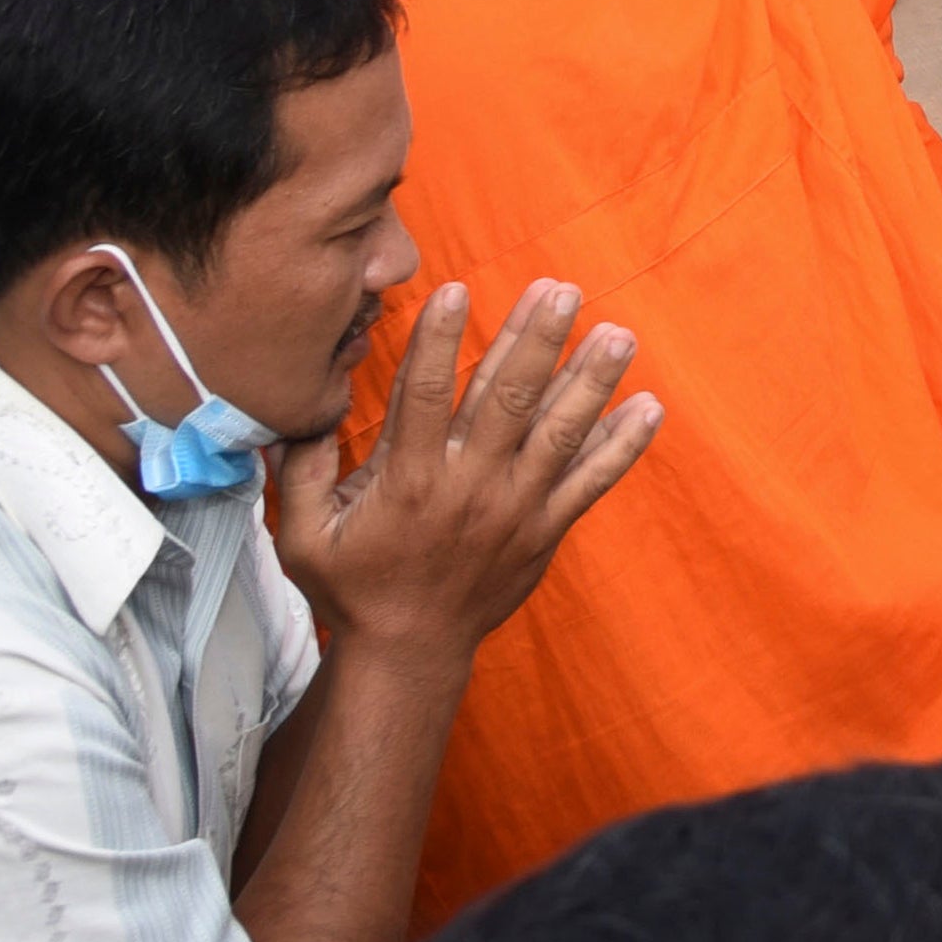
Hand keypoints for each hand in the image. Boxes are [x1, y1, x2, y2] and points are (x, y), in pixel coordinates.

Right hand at [274, 278, 654, 665]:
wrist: (407, 653)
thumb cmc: (352, 589)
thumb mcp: (304, 535)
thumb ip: (302, 470)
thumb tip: (292, 412)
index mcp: (408, 479)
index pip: (422, 394)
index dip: (437, 340)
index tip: (454, 288)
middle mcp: (468, 487)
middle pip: (507, 401)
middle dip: (536, 342)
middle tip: (562, 290)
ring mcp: (514, 509)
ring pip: (560, 434)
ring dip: (591, 381)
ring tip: (618, 333)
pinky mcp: (545, 531)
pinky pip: (591, 483)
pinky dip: (622, 446)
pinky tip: (650, 407)